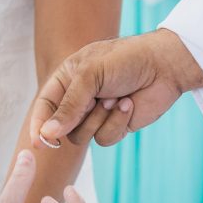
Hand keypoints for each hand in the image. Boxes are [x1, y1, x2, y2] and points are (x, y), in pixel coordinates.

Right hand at [29, 29, 202, 147]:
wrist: (164, 66)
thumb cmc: (125, 60)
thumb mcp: (90, 75)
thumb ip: (68, 106)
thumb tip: (48, 134)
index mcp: (66, 79)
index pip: (44, 107)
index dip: (38, 125)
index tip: (38, 143)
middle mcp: (78, 99)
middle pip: (61, 128)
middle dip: (79, 117)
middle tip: (97, 100)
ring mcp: (96, 114)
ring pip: (82, 137)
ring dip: (100, 119)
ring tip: (116, 98)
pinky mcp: (114, 126)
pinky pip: (104, 139)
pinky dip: (117, 123)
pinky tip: (128, 105)